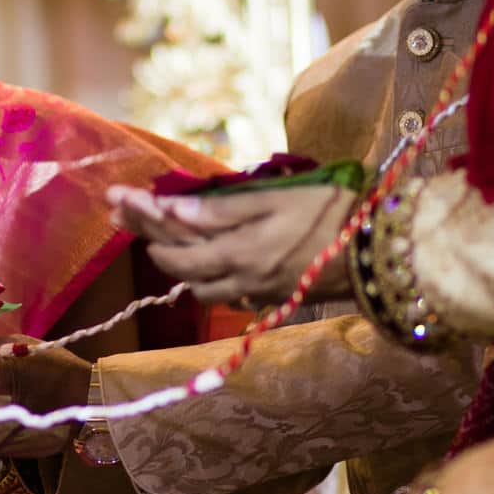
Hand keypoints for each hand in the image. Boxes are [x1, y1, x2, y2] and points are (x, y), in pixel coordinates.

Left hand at [108, 183, 355, 304]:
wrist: (379, 253)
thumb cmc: (332, 212)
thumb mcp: (276, 200)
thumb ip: (222, 209)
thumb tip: (171, 210)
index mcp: (236, 250)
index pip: (173, 233)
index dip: (141, 215)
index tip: (114, 195)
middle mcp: (238, 277)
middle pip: (177, 261)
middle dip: (145, 235)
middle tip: (119, 210)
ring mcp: (255, 292)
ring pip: (198, 287)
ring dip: (173, 264)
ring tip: (154, 241)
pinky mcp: (272, 298)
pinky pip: (225, 294)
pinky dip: (204, 280)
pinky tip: (201, 269)